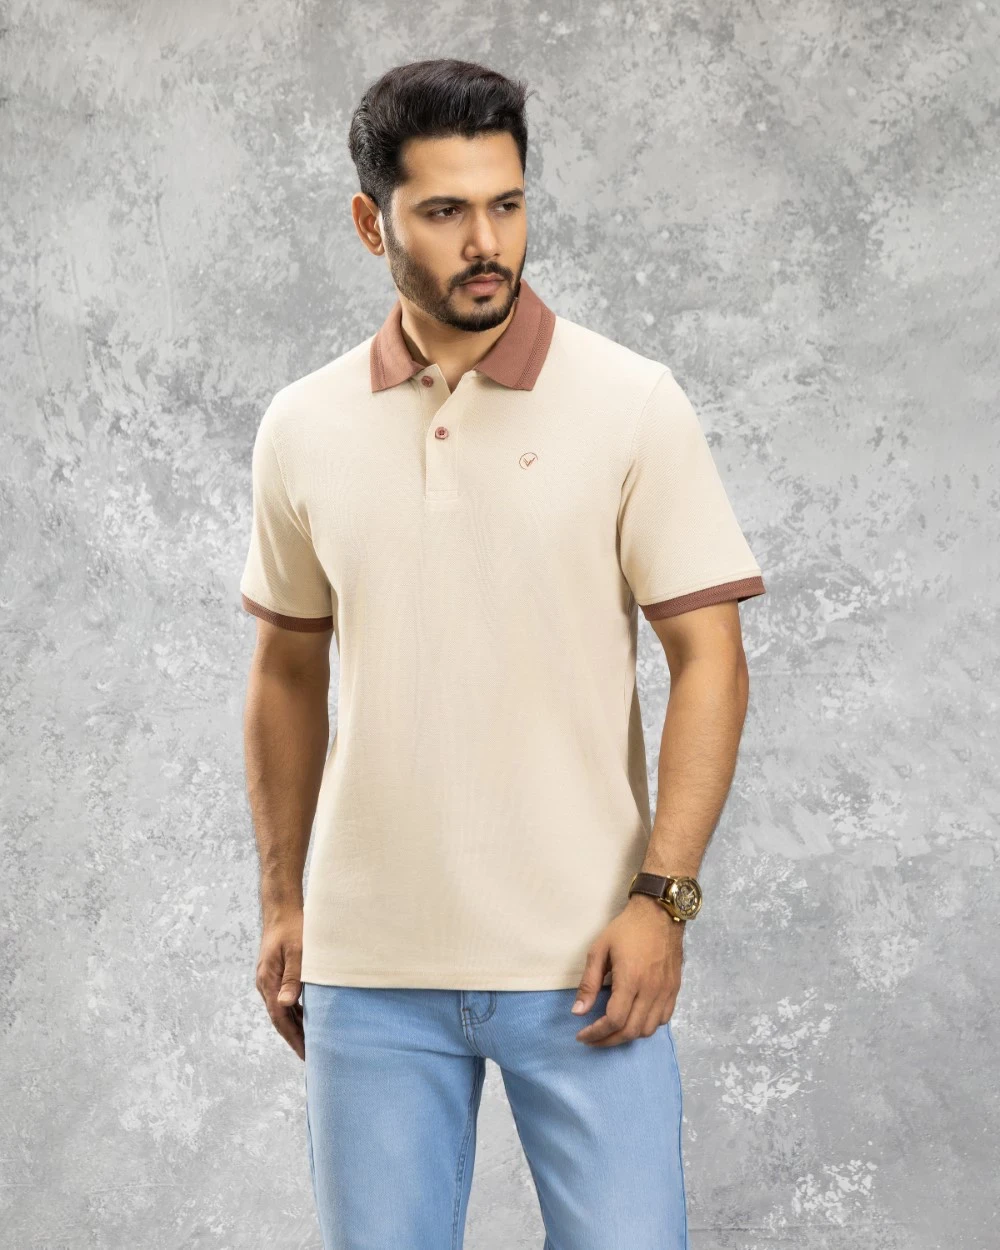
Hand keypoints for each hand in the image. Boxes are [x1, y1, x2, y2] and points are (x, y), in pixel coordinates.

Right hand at [256, 909, 305, 1060]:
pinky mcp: (276, 975)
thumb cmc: (293, 928)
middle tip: (311, 1057)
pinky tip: (307, 1018)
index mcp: (268, 981)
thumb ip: (293, 977)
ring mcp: (269, 980)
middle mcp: (266, 984)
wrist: (282, 910)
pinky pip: (284, 999)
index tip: (306, 1054)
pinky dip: (295, 1012)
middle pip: (280, 1018)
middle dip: (295, 1038)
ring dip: (295, 1026)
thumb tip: (286, 1004)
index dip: (294, 1037)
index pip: (281, 1018)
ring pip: (282, 1010)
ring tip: (311, 1043)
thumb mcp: (297, 952)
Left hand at [572, 895, 683, 1046]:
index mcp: (631, 979)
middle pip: (630, 1031)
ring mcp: (666, 992)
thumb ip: (589, 983)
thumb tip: (578, 1012)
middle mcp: (651, 990)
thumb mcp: (599, 949)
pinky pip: (662, 1019)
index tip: (582, 1035)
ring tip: (611, 1030)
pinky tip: (633, 1019)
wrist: (660, 914)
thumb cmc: (626, 929)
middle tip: (593, 1039)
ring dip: (627, 1036)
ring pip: (647, 1030)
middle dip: (608, 1040)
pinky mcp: (674, 989)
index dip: (596, 1033)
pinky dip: (646, 1026)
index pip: (614, 1020)